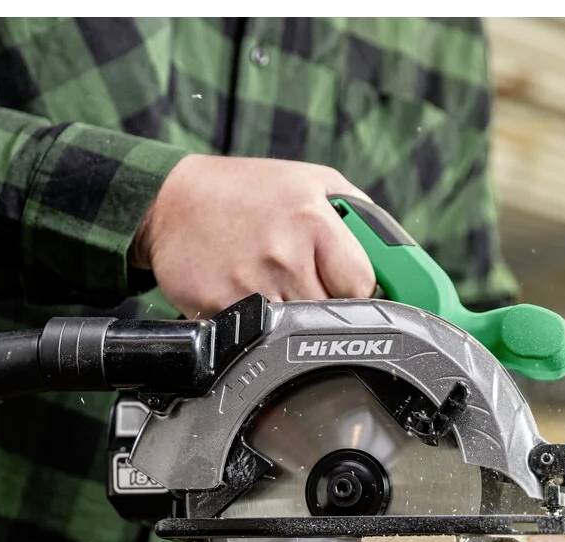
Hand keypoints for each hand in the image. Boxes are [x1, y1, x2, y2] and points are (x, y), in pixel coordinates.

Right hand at [133, 155, 377, 316]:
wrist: (170, 201)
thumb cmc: (247, 191)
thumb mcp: (313, 182)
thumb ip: (359, 217)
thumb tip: (394, 263)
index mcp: (313, 219)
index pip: (362, 284)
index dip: (360, 292)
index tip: (349, 290)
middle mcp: (284, 254)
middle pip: (331, 314)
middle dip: (327, 308)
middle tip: (309, 290)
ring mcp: (250, 284)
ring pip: (296, 331)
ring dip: (293, 323)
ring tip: (277, 290)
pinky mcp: (220, 307)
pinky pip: (257, 335)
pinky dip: (258, 327)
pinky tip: (247, 297)